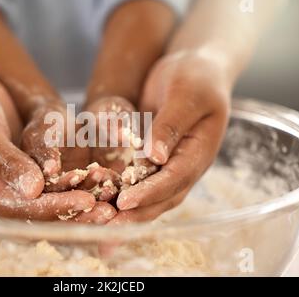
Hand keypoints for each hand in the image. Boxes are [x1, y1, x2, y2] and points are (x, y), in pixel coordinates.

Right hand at [0, 68, 94, 219]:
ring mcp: (21, 173)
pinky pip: (59, 171)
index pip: (24, 209)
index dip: (55, 207)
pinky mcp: (33, 159)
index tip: (85, 202)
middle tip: (106, 210)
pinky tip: (101, 170)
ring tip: (110, 190)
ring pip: (56, 191)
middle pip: (45, 207)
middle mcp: (6, 188)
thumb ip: (4, 162)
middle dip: (75, 207)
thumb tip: (33, 191)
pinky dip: (79, 172)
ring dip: (82, 191)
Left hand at [111, 53, 230, 222]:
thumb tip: (155, 156)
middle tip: (106, 230)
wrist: (194, 69)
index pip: (173, 179)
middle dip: (135, 215)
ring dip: (127, 214)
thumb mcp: (187, 94)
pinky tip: (101, 206)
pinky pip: (137, 183)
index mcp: (198, 152)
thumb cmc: (196, 77)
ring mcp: (169, 165)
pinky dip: (121, 196)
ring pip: (149, 197)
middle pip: (161, 198)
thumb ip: (171, 124)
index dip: (149, 193)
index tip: (124, 203)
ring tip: (100, 228)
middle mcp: (184, 165)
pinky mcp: (153, 160)